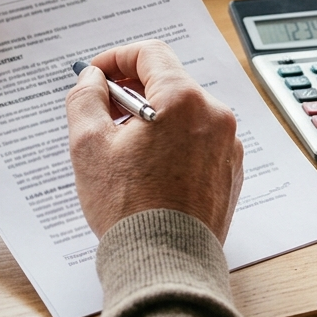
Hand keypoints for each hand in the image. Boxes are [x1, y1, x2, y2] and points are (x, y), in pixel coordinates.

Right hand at [65, 40, 243, 240]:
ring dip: (153, 119)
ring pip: (184, 113)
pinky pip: (199, 141)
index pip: (150, 53)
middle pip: (168, 83)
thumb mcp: (88, 145)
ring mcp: (227, 145)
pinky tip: (149, 169)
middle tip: (104, 112)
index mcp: (183, 100)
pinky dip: (173, 143)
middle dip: (132, 91)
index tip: (98, 75)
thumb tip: (92, 79)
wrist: (166, 263)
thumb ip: (86, 97)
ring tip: (124, 149)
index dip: (117, 57)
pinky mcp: (230, 171)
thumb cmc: (129, 209)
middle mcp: (214, 116)